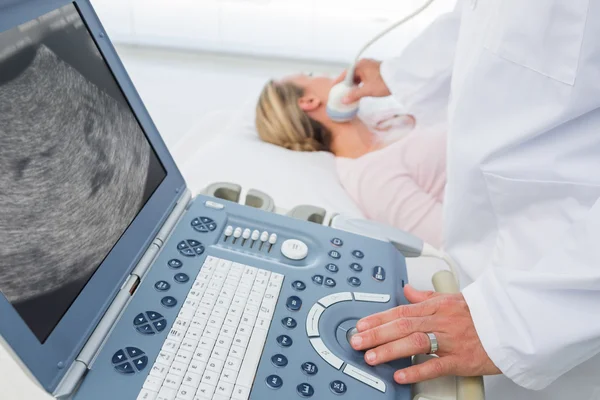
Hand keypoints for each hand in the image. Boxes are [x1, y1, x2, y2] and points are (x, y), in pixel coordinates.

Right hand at [333, 58, 390, 103]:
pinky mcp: (375, 70)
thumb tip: (344, 100)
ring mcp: (370, 66)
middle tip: (342, 93)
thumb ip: (354, 95)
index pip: (345, 74)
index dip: (339, 82)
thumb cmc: (383, 82)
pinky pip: (364, 77)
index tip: (334, 89)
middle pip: (351, 75)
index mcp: (359, 65)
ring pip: (358, 76)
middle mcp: (364, 63)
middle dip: (347, 84)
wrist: (401, 78)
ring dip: (354, 85)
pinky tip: (360, 90)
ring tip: (350, 94)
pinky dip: (360, 83)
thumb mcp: (367, 90)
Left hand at [350, 285, 500, 383]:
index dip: (379, 318)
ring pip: (415, 342)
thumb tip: (406, 291)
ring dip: (389, 350)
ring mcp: (451, 341)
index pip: (401, 311)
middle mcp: (441, 321)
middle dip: (376, 333)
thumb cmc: (481, 314)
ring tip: (371, 357)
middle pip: (403, 325)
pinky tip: (400, 375)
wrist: (512, 326)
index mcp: (437, 307)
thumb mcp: (451, 299)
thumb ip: (425, 298)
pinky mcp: (461, 360)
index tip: (361, 324)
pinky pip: (436, 365)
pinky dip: (416, 370)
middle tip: (357, 341)